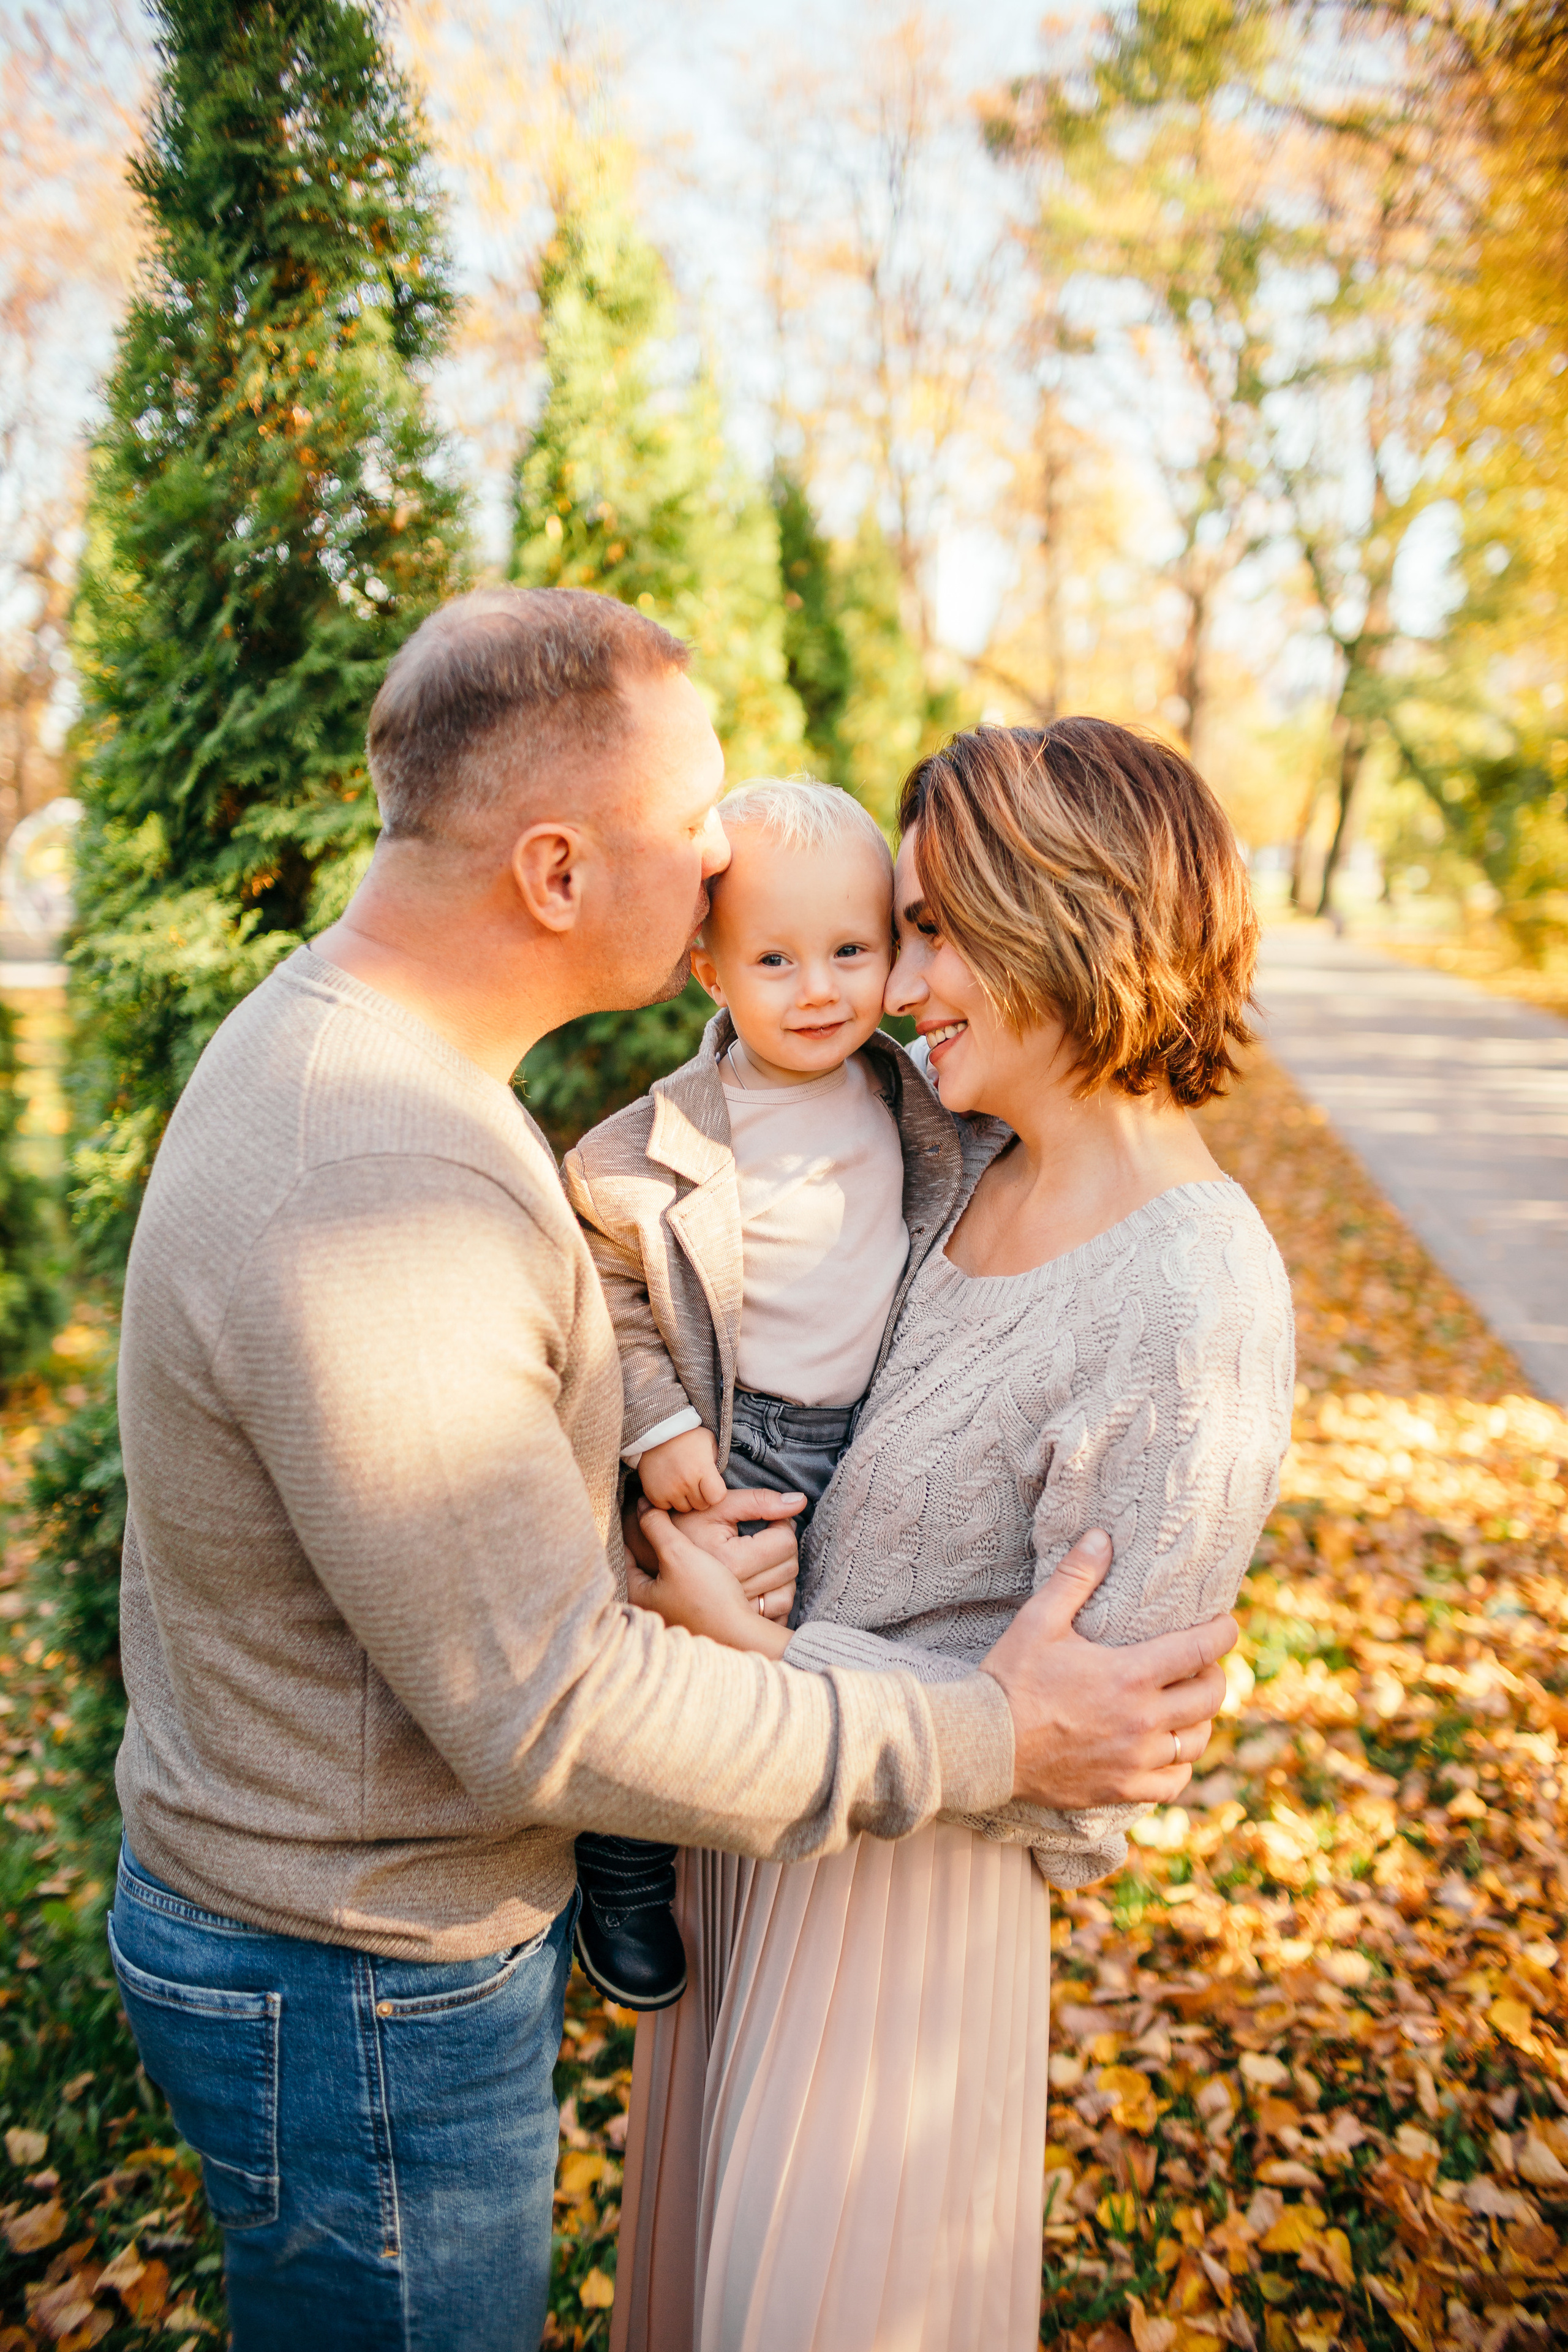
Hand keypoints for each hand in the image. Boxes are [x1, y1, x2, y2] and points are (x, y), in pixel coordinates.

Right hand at [624, 1489, 803, 1655]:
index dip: (783, 1524)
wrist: (652, 1559)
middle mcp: (735, 1592)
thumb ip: (759, 1501)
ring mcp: (735, 1612)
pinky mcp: (735, 1625)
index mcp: (731, 1561)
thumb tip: (800, 1501)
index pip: (784, 1542)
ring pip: (787, 1594)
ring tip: (767, 1557)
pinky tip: (765, 1582)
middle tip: (771, 1534)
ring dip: (784, 1574)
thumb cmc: (686, 1526)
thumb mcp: (717, 1507)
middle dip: (785, 1547)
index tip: (771, 1519)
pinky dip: (776, 1600)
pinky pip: (775, 1617)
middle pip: (789, 1568)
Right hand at [637, 1426, 727, 1511]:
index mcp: (702, 1469)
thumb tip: (720, 1478)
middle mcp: (686, 1482)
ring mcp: (669, 1490)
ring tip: (681, 1483)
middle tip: (695, 1482)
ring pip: (684, 1508)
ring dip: (685, 1499)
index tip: (711, 1484)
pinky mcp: (654, 1495)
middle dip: (701, 1496)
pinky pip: (667, 1508)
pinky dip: (668, 1500)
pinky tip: (669, 1485)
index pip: (717, 1497)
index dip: (716, 1493)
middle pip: (701, 1505)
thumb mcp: (709, 1441)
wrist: (656, 1432)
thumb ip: (718, 1461)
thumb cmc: (687, 1436)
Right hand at [982, 1531, 1235, 1809]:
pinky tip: (1169, 1751)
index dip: (1223, 1633)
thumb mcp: (1039, 1621)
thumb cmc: (1011, 1679)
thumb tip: (1101, 1537)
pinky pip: (1174, 1782)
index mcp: (1130, 1674)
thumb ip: (1075, 1578)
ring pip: (1196, 1741)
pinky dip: (1180, 1766)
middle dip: (1214, 1674)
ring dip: (1200, 1719)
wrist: (985, 1746)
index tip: (1225, 1624)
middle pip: (1210, 1697)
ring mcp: (1135, 1759)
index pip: (1201, 1650)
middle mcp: (1142, 1720)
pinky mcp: (1122, 1789)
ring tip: (1188, 1706)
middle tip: (1202, 1663)